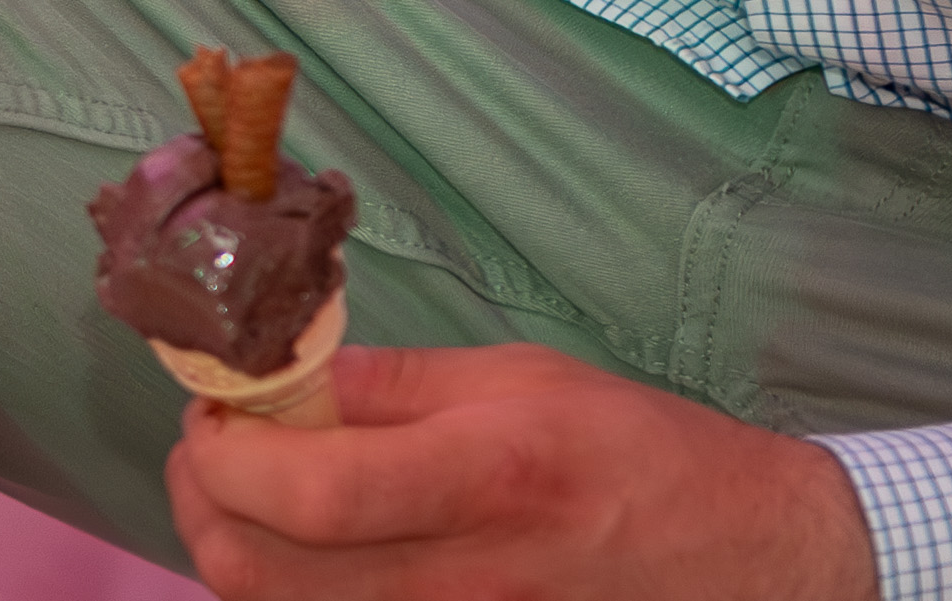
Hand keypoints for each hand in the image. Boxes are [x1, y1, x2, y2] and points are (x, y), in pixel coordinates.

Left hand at [166, 345, 876, 600]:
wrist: (748, 563)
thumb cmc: (641, 456)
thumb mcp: (524, 379)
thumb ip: (393, 384)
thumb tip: (281, 372)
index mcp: (485, 480)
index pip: (305, 492)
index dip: (225, 450)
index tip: (217, 404)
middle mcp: (461, 580)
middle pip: (258, 572)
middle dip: (204, 497)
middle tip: (218, 442)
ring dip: (235, 546)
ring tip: (258, 488)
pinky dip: (291, 590)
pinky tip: (309, 545)